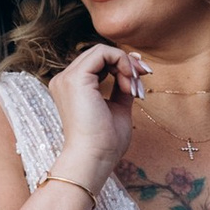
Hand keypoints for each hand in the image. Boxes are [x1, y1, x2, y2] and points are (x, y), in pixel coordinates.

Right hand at [47, 46, 141, 195]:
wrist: (94, 159)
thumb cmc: (105, 142)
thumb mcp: (118, 108)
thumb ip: (122, 89)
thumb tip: (134, 73)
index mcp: (72, 88)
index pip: (98, 63)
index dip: (122, 64)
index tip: (141, 78)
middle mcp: (65, 80)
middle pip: (100, 54)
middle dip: (127, 63)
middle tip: (144, 77)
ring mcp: (67, 78)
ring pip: (102, 50)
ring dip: (126, 65)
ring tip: (133, 88)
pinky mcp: (76, 78)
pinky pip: (103, 52)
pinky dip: (122, 62)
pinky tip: (128, 84)